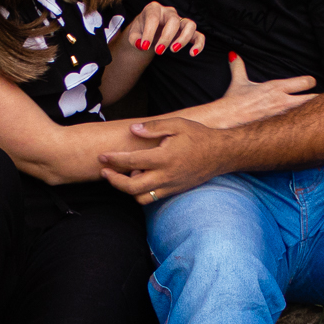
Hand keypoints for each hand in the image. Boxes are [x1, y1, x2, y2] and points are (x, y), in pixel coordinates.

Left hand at [99, 118, 225, 204]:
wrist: (221, 154)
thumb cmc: (198, 136)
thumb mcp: (177, 124)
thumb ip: (154, 127)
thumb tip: (133, 130)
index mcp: (164, 158)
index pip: (132, 161)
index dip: (114, 160)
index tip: (102, 156)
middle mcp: (166, 176)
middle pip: (132, 188)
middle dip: (114, 181)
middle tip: (104, 172)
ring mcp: (171, 186)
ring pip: (142, 198)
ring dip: (128, 189)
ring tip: (125, 174)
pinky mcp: (175, 191)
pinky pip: (153, 199)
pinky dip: (141, 192)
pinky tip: (139, 178)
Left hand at [125, 2, 204, 56]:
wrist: (148, 30)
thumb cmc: (141, 30)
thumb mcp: (133, 33)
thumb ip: (134, 39)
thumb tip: (141, 44)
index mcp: (154, 9)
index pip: (153, 18)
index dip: (149, 32)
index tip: (144, 46)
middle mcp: (169, 12)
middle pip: (173, 21)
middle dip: (166, 37)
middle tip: (158, 51)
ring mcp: (180, 21)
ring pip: (190, 25)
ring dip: (183, 38)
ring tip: (173, 50)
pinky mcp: (188, 31)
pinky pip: (199, 35)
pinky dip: (198, 44)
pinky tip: (192, 53)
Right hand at [215, 52, 316, 127]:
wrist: (227, 121)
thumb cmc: (234, 102)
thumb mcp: (238, 82)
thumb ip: (238, 67)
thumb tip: (233, 55)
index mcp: (277, 88)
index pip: (305, 82)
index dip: (311, 82)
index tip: (311, 83)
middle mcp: (284, 102)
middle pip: (313, 99)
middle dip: (320, 99)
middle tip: (323, 99)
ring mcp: (283, 118)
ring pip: (308, 114)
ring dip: (313, 113)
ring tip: (319, 115)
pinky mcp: (280, 130)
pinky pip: (298, 128)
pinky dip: (303, 127)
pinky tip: (307, 130)